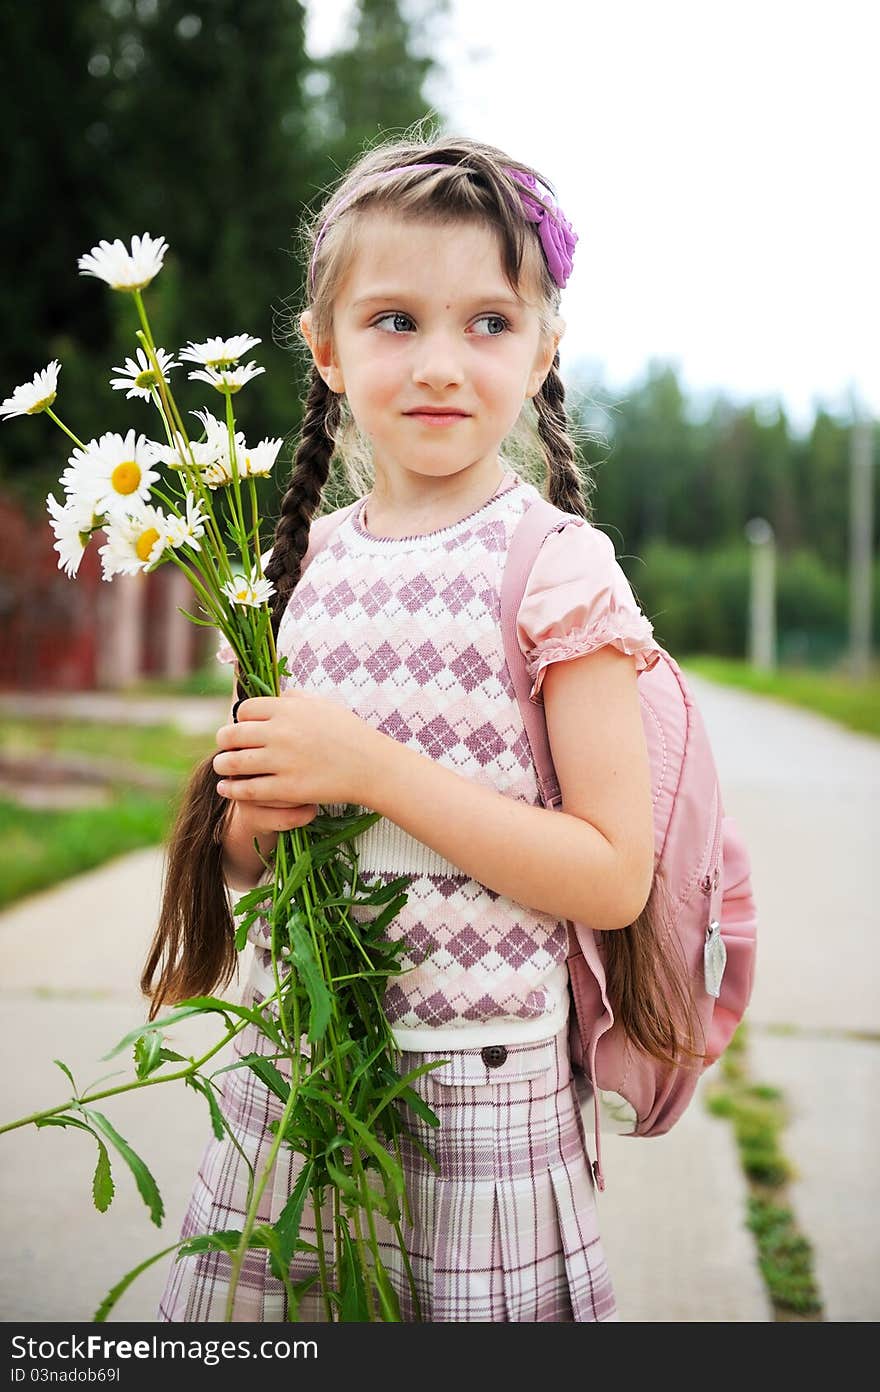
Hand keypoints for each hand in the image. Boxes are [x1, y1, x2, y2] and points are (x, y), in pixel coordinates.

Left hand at [212, 689, 379, 808]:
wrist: (372, 766)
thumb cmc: (349, 733)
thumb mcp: (323, 704)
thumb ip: (295, 697)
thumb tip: (276, 694)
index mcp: (288, 709)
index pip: (244, 710)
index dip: (239, 719)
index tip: (242, 728)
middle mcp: (280, 733)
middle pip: (232, 734)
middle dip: (224, 741)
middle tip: (225, 747)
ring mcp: (282, 762)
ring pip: (234, 763)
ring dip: (222, 765)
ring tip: (222, 767)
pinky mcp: (287, 789)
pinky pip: (247, 790)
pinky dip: (231, 789)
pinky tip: (226, 789)